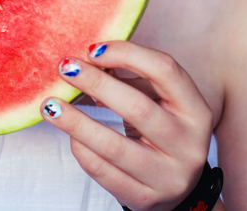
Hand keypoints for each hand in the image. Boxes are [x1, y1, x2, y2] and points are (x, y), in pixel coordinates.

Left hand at [40, 41, 213, 210]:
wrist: (179, 188)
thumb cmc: (163, 133)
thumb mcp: (160, 104)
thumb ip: (132, 80)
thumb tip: (89, 59)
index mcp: (196, 110)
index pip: (165, 70)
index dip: (127, 54)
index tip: (92, 50)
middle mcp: (188, 144)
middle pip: (138, 107)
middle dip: (96, 83)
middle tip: (64, 68)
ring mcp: (168, 176)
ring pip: (115, 146)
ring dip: (76, 122)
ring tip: (50, 105)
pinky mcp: (145, 199)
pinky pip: (104, 172)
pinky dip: (82, 150)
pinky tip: (68, 135)